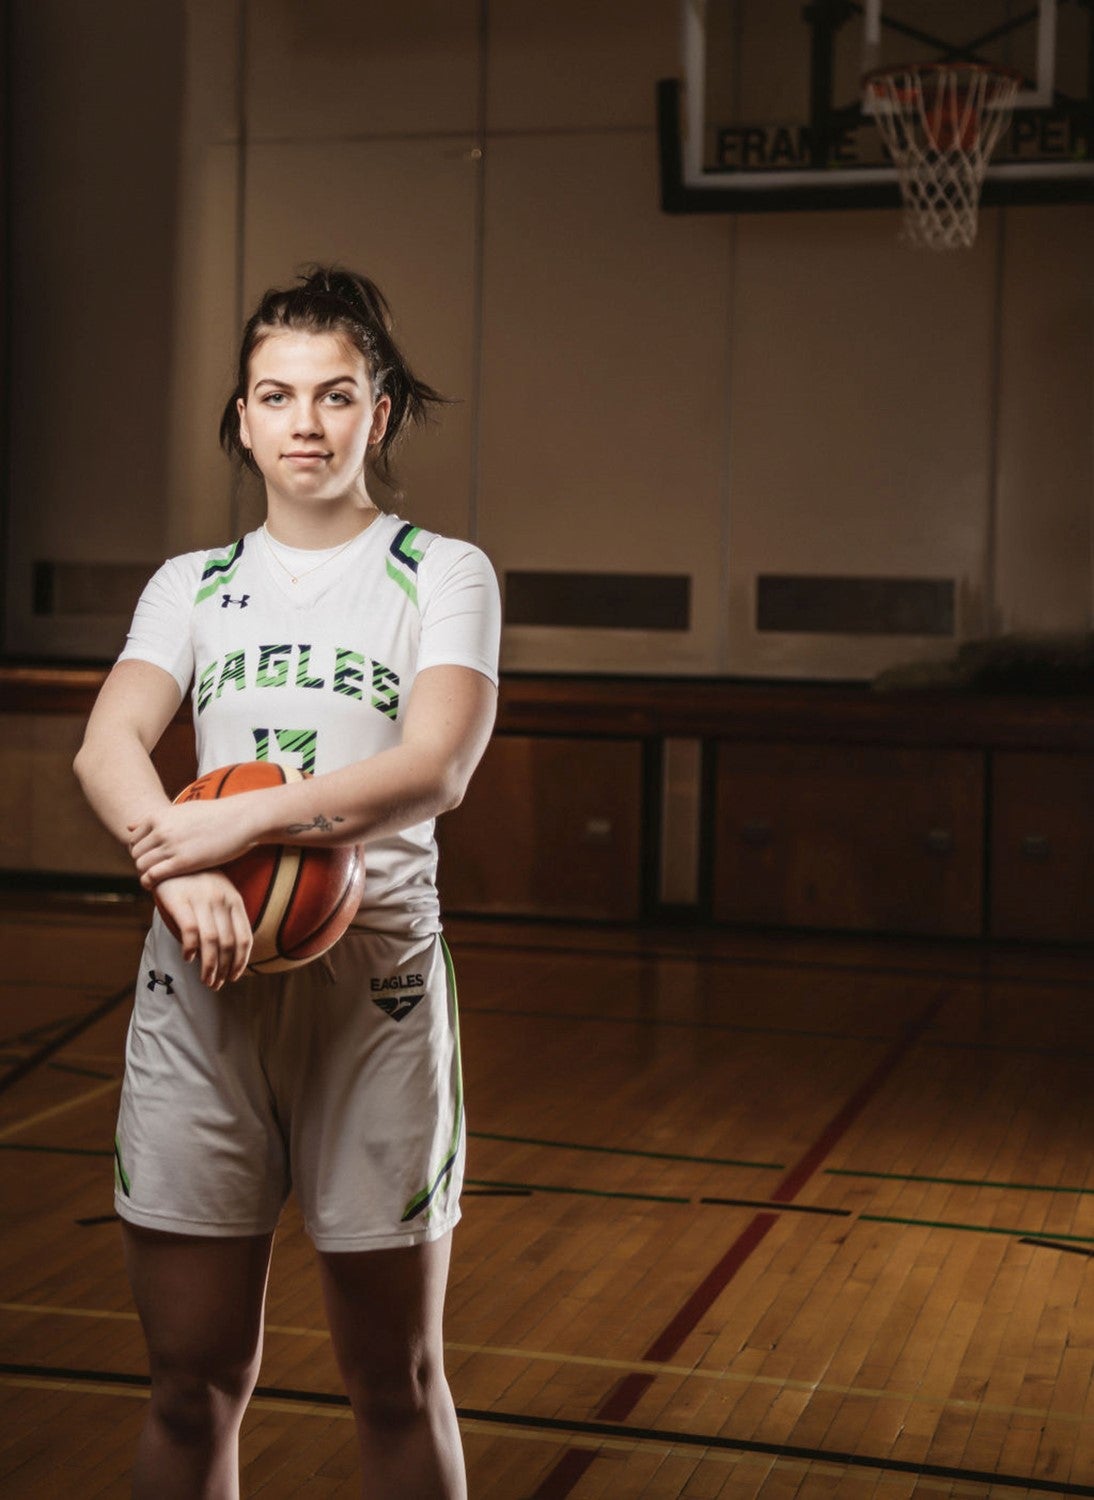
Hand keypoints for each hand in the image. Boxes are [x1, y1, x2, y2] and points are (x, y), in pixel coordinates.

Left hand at [128, 798, 257, 886]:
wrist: (240, 818)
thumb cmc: (215, 814)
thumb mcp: (182, 810)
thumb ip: (155, 819)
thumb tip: (129, 827)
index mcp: (159, 816)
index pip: (134, 839)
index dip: (140, 851)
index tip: (152, 858)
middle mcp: (161, 830)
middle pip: (136, 853)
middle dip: (143, 863)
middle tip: (155, 870)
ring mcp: (171, 846)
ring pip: (141, 865)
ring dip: (146, 874)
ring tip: (158, 878)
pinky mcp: (183, 862)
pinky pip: (153, 875)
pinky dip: (149, 882)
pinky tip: (156, 886)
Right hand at [154, 872, 252, 989]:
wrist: (169, 856)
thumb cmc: (195, 880)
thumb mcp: (218, 892)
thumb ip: (225, 917)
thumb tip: (230, 953)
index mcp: (234, 900)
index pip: (244, 937)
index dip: (241, 962)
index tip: (234, 977)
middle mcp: (221, 900)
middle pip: (229, 944)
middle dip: (225, 970)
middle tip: (216, 985)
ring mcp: (201, 899)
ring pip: (211, 942)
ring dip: (210, 966)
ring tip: (206, 980)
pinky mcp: (180, 900)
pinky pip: (190, 931)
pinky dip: (191, 949)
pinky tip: (188, 958)